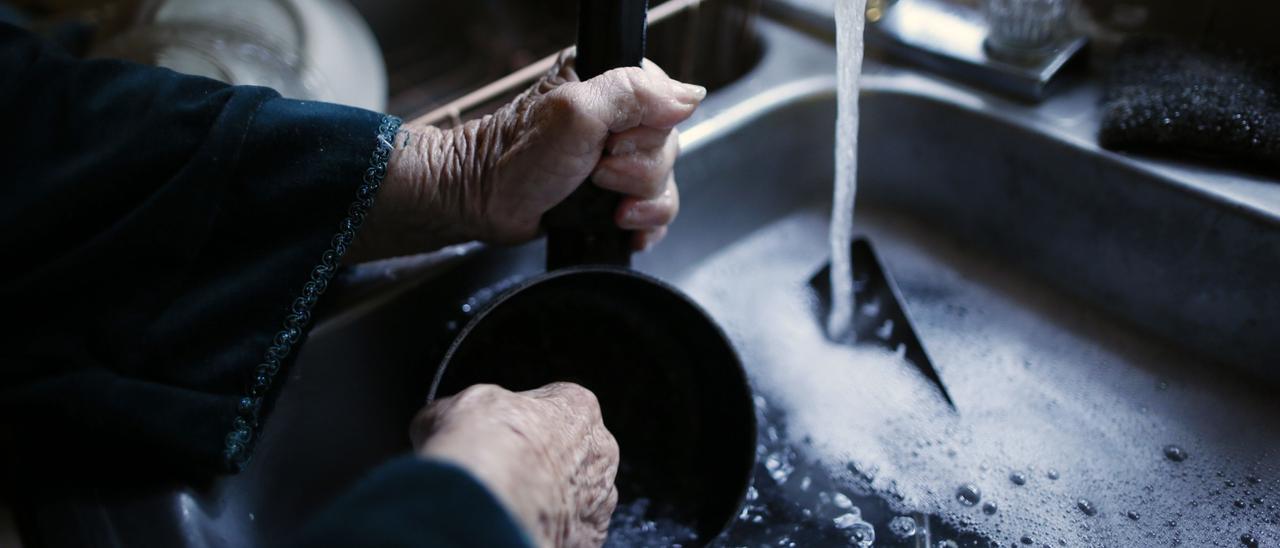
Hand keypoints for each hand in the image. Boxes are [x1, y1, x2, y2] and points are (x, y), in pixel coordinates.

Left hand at [350, 53, 703, 261]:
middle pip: (669, 146)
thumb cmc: (515, 158)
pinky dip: (644, 225)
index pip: (666, 101)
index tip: (612, 144)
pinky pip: (656, 209)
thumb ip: (633, 93)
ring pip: (665, 181)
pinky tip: (623, 227)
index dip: (648, 131)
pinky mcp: (615, 193)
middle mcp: (617, 116)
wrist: (483, 204)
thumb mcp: (576, 113)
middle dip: (638, 172)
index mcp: (608, 81)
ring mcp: (617, 157)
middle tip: (597, 174)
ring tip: (605, 205)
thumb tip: (690, 96)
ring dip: (640, 202)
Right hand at [411, 383, 620, 547]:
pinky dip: (548, 531)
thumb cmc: (482, 446)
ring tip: (507, 506)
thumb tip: (439, 420)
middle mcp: (599, 451)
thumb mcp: (451, 408)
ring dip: (547, 500)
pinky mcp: (590, 540)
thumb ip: (459, 412)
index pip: (556, 406)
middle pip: (571, 453)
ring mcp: (599, 499)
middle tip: (503, 473)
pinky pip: (570, 534)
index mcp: (577, 406)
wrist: (486, 502)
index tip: (498, 434)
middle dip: (540, 463)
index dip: (522, 421)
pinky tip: (519, 527)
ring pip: (574, 497)